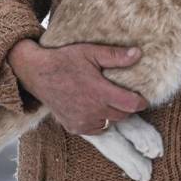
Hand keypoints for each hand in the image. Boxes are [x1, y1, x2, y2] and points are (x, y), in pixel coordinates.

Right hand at [6, 39, 148, 134]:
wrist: (36, 73)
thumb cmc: (64, 60)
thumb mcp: (90, 52)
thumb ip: (115, 55)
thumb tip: (138, 54)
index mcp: (100, 93)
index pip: (131, 105)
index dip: (141, 102)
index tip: (143, 98)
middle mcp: (93, 110)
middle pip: (122, 115)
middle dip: (127, 107)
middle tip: (124, 95)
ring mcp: (83, 121)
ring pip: (109, 123)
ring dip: (112, 114)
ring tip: (108, 100)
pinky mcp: (74, 127)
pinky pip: (95, 129)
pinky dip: (98, 121)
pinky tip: (94, 108)